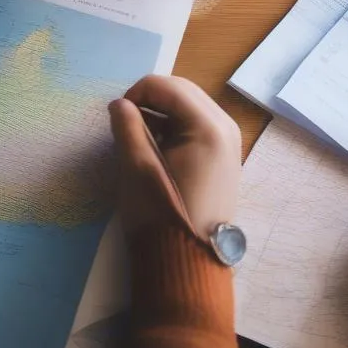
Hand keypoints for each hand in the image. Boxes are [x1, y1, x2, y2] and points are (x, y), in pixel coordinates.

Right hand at [109, 76, 241, 239]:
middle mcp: (226, 126)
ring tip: (139, 140)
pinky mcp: (225, 155)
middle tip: (126, 124)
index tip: (117, 118)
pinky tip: (158, 149)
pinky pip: (198, 125)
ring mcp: (230, 141)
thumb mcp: (136, 168)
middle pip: (183, 91)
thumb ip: (127, 128)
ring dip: (162, 113)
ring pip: (190, 107)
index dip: (136, 94)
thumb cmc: (161, 213)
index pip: (167, 86)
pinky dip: (175, 127)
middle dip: (150, 99)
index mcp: (208, 126)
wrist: (189, 261)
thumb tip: (120, 104)